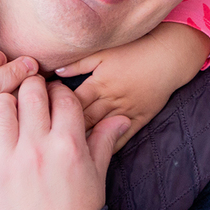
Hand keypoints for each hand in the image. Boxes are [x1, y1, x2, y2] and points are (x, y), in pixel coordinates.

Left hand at [0, 76, 128, 209]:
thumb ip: (104, 141)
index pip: (62, 96)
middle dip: (31, 87)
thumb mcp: (95, 175)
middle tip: (29, 97)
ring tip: (7, 112)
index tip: (54, 98)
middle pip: (30, 92)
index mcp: (69, 146)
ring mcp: (7, 162)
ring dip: (3, 103)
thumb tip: (119, 117)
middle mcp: (37, 149)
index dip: (58, 92)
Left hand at [56, 22, 209, 149]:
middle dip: (63, 131)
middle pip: (82, 120)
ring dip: (83, 142)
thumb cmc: (135, 50)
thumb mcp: (103, 52)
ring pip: (100, 131)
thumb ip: (78, 63)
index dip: (54, 110)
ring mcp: (125, 112)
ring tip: (62, 155)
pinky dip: (108, 148)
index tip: (40, 119)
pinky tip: (93, 158)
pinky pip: (121, 138)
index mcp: (98, 83)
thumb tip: (54, 72)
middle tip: (45, 143)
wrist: (169, 57)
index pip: (70, 102)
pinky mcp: (139, 119)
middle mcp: (110, 100)